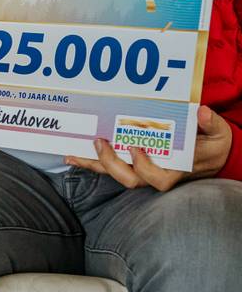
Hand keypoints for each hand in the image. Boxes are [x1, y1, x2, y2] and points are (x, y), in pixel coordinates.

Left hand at [65, 106, 232, 190]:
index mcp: (176, 169)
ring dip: (93, 164)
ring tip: (72, 153)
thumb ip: (211, 123)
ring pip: (114, 174)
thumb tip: (201, 112)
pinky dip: (91, 161)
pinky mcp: (132, 164)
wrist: (212, 154)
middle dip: (112, 163)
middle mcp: (156, 173)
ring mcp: (142, 170)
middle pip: (130, 179)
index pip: (157, 178)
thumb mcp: (218, 133)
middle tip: (100, 142)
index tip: (136, 148)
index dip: (144, 167)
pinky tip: (74, 155)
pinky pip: (109, 166)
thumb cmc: (212, 144)